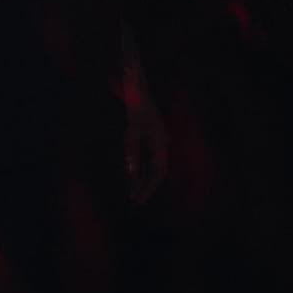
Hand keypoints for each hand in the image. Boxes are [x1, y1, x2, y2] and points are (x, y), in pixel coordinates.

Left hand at [122, 59, 169, 205]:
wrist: (137, 88)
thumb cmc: (136, 107)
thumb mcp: (132, 131)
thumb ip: (132, 152)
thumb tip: (131, 174)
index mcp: (162, 144)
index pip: (159, 173)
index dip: (149, 189)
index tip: (138, 201)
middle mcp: (161, 144)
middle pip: (157, 172)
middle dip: (146, 188)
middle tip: (134, 204)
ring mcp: (155, 141)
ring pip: (151, 166)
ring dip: (141, 180)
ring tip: (130, 194)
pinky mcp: (148, 137)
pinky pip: (145, 159)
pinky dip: (138, 169)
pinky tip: (130, 176)